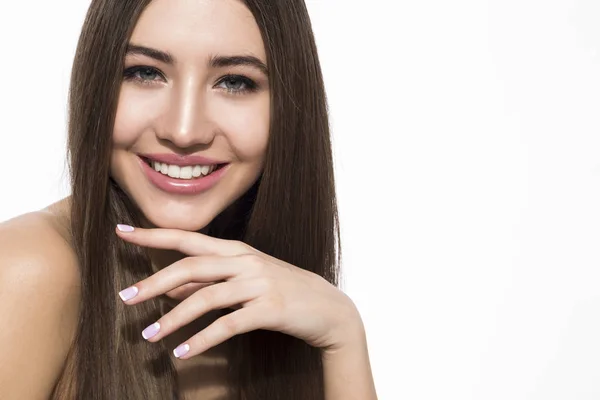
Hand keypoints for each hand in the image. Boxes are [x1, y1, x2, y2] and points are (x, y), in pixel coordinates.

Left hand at [115, 225, 363, 358]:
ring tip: (149, 336)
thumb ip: (208, 280)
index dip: (153, 234)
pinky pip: (228, 325)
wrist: (328, 308)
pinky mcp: (269, 309)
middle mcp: (245, 261)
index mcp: (236, 250)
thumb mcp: (245, 279)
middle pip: (191, 266)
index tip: (121, 232)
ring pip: (206, 297)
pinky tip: (183, 353)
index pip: (188, 239)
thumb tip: (169, 286)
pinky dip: (202, 340)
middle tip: (125, 298)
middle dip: (154, 282)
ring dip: (173, 319)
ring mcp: (259, 283)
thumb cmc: (282, 290)